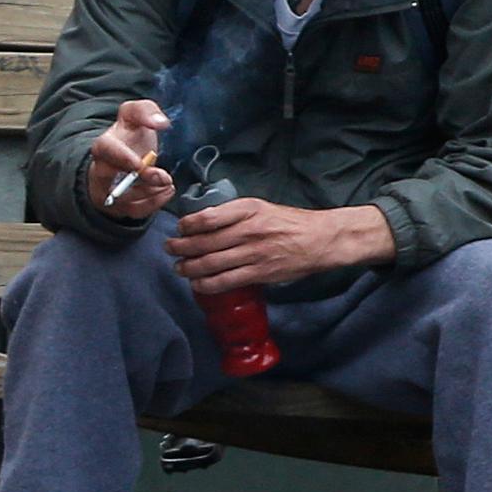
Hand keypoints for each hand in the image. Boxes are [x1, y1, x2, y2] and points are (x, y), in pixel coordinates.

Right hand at [85, 98, 173, 223]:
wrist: (125, 157)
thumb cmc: (131, 136)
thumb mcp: (135, 114)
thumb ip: (146, 111)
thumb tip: (161, 122)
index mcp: (104, 146)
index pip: (105, 151)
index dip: (121, 158)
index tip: (140, 164)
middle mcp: (101, 170)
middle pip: (111, 179)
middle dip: (140, 181)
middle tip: (165, 177)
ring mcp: (108, 191)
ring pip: (125, 199)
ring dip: (152, 192)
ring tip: (168, 182)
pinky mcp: (120, 207)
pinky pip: (135, 211)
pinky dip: (154, 204)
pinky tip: (167, 191)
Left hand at [167, 199, 392, 294]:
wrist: (321, 239)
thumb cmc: (288, 222)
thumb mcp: (259, 207)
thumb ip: (232, 214)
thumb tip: (202, 222)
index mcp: (247, 210)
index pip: (206, 217)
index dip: (186, 225)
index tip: (180, 229)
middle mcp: (248, 230)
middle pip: (203, 242)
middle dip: (180, 248)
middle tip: (170, 250)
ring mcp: (254, 253)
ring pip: (211, 263)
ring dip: (189, 268)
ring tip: (179, 268)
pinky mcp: (261, 273)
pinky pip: (226, 281)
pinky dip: (207, 284)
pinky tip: (197, 284)